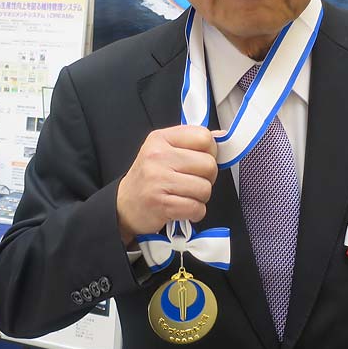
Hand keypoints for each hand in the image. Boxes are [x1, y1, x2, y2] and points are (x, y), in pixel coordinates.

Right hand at [116, 125, 217, 244]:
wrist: (124, 205)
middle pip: (209, 164)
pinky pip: (197, 208)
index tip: (199, 161)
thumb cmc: (149, 178)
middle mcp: (158, 156)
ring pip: (205, 188)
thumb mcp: (165, 150)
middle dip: (207, 178)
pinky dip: (194, 212)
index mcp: (161, 138)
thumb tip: (223, 136)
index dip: (210, 151)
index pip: (204, 137)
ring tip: (185, 195)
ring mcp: (158, 180)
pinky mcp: (161, 204)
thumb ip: (192, 142)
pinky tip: (183, 208)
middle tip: (191, 181)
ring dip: (200, 197)